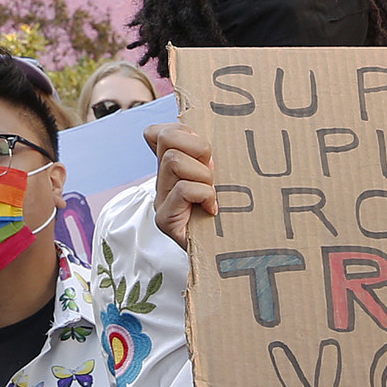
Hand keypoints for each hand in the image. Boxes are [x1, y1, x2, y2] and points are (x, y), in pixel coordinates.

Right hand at [148, 122, 215, 250]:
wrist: (227, 256)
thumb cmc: (230, 214)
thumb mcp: (222, 177)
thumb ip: (214, 157)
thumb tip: (223, 131)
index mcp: (172, 168)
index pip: (156, 133)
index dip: (181, 130)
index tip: (204, 151)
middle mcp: (161, 181)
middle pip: (167, 138)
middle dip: (198, 148)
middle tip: (213, 171)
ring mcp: (160, 201)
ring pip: (174, 161)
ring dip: (203, 175)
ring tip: (213, 193)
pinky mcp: (165, 220)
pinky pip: (183, 189)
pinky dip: (204, 195)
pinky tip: (212, 209)